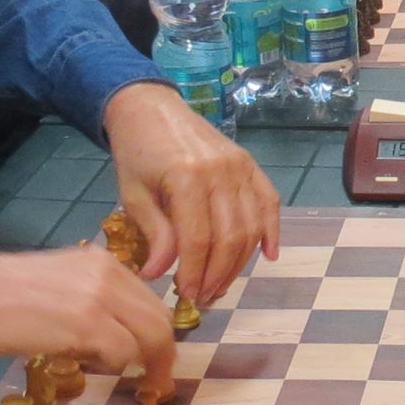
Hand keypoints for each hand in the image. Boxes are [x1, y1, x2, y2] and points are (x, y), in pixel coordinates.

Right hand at [0, 244, 176, 378]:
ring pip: (151, 337)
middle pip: (159, 318)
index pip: (149, 299)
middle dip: (164, 354)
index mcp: (102, 262)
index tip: (156, 357)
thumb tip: (114, 335)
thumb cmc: (1, 294)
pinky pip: (124, 354)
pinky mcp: (88, 324)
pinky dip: (116, 367)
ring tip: (139, 385)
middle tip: (158, 382)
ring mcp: (100, 297)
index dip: (157, 332)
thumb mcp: (59, 282)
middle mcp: (108, 273)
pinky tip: (93, 367)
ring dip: (146, 366)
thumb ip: (92, 298)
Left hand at [100, 80, 281, 305]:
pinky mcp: (249, 163)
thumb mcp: (133, 195)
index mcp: (187, 177)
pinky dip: (271, 230)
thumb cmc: (136, 153)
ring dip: (240, 262)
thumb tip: (158, 276)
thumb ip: (154, 234)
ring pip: (251, 226)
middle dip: (219, 274)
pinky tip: (268, 256)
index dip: (195, 273)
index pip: (198, 240)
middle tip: (204, 297)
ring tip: (222, 284)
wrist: (150, 108)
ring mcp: (240, 166)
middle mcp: (221, 171)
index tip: (187, 295)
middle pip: (230, 237)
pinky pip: (268, 201)